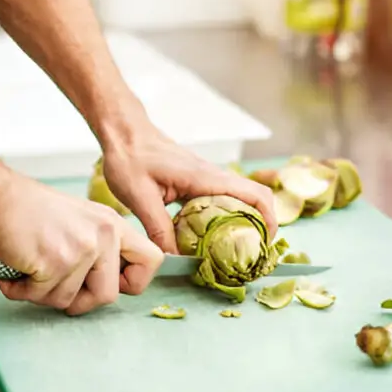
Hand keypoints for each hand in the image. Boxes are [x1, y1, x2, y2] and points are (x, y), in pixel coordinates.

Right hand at [0, 175, 163, 314]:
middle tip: (57, 289)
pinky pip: (41, 297)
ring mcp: (81, 249)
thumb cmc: (31, 210)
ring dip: (43, 294)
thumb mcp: (81, 220)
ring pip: (69, 301)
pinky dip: (22, 291)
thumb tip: (101, 287)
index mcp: (113, 225)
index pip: (152, 260)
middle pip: (109, 296)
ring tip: (29, 273)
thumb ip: (98, 249)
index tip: (110, 283)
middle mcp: (104, 236)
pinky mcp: (55, 262)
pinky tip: (13, 274)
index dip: (132, 282)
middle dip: (80, 302)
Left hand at [101, 126, 276, 252]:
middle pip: (255, 197)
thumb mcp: (139, 197)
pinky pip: (222, 199)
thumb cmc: (129, 158)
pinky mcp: (196, 181)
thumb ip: (159, 228)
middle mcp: (212, 176)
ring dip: (245, 221)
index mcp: (204, 178)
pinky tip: (210, 237)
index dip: (268, 219)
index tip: (265, 245)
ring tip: (235, 250)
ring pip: (240, 198)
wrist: (123, 133)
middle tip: (252, 253)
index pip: (254, 195)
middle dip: (261, 224)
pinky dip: (225, 217)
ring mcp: (206, 177)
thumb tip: (175, 258)